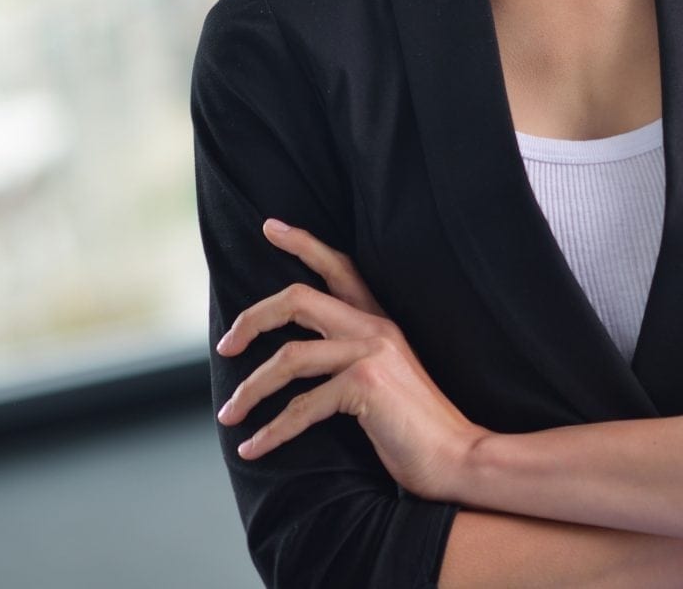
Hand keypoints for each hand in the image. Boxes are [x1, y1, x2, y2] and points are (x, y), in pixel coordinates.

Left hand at [215, 218, 487, 502]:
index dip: (303, 244)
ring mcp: (371, 353)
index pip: (340, 268)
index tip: (269, 227)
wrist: (456, 455)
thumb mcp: (384, 379)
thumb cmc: (416, 428)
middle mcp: (376, 328)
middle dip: (252, 319)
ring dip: (250, 390)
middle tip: (225, 347)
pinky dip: (270, 432)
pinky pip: (299, 407)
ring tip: (228, 415)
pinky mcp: (365, 384)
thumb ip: (351, 360)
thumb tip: (293, 365)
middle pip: (297, 299)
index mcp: (381, 322)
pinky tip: (253, 448)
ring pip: (288, 358)